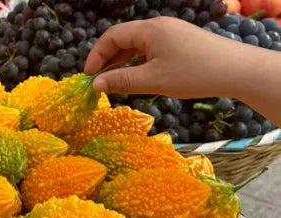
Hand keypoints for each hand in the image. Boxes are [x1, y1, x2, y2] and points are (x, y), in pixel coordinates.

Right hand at [84, 17, 246, 98]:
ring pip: (136, 46)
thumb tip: (96, 84)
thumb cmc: (192, 73)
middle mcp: (157, 27)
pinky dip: (137, 63)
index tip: (88, 77)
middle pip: (123, 39)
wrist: (234, 70)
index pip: (112, 36)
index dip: (96, 55)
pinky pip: (149, 50)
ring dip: (121, 63)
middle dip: (107, 59)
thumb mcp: (153, 80)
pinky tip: (135, 78)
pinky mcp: (178, 43)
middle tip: (98, 82)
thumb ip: (122, 81)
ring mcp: (169, 34)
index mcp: (149, 30)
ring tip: (113, 83)